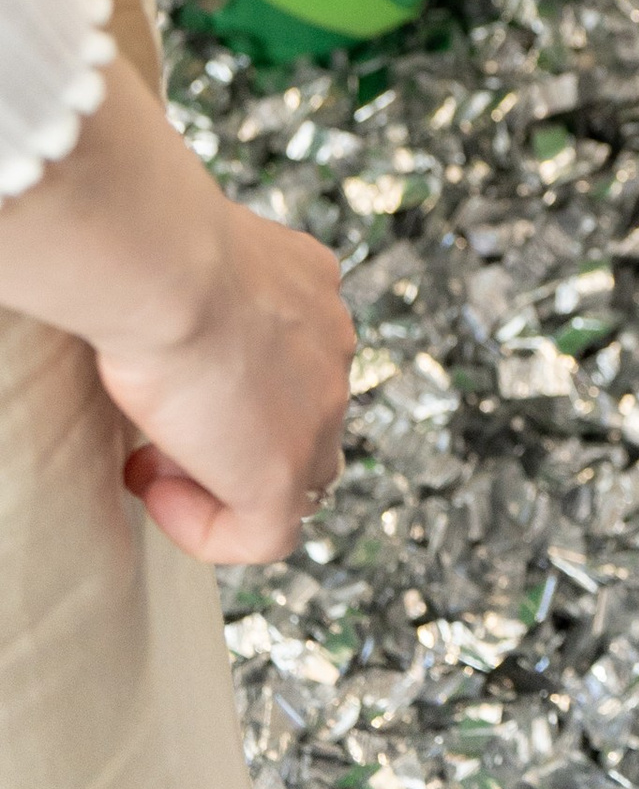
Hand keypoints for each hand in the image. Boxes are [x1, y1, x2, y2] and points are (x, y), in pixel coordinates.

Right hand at [99, 198, 351, 567]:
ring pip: (298, 476)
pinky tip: (159, 497)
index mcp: (314, 291)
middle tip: (160, 434)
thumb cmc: (163, 253)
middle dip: (233, 433)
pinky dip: (211, 531)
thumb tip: (178, 318)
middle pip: (302, 416)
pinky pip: (269, 535)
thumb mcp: (199, 262)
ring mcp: (321, 413)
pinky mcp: (284, 475)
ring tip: (155, 468)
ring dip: (226, 480)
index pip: (299, 356)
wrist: (173, 271)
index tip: (175, 377)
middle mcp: (333, 348)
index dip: (237, 382)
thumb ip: (210, 290)